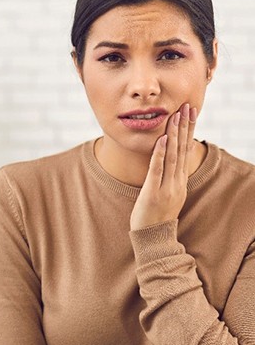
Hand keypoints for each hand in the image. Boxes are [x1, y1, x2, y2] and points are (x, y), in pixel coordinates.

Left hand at [130, 102, 196, 230]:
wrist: (153, 239)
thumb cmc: (156, 215)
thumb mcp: (168, 194)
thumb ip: (169, 177)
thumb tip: (169, 160)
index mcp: (180, 181)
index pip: (186, 151)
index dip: (188, 130)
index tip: (190, 112)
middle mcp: (177, 182)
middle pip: (182, 149)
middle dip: (184, 126)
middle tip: (188, 106)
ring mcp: (166, 187)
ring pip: (172, 156)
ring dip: (174, 134)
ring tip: (176, 116)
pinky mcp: (153, 193)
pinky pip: (157, 170)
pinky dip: (160, 153)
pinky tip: (162, 139)